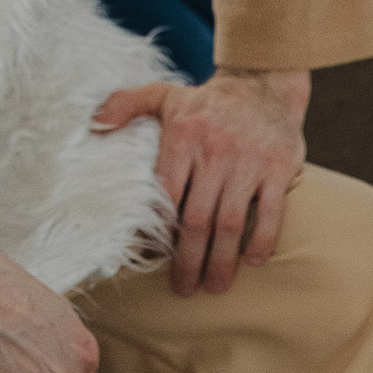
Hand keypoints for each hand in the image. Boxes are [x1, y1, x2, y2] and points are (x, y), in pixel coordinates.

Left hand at [93, 67, 308, 295]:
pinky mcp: (279, 168)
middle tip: (184, 289)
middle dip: (188, 260)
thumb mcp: (163, 94)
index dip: (157, 231)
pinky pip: (272, 211)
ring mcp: (248, 162)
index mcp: (181, 137)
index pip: (164, 194)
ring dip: (222, 260)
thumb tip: (93, 127)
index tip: (152, 258)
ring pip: (230, 221)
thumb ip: (125, 105)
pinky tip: (253, 261)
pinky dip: (262, 239)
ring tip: (214, 286)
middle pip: (196, 218)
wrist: (263, 84)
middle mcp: (214, 151)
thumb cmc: (206, 101)